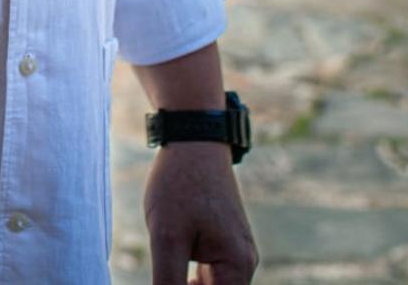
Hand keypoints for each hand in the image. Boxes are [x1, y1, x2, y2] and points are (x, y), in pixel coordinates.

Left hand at [143, 143, 257, 284]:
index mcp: (238, 267)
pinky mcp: (225, 242)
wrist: (192, 137)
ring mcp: (236, 252)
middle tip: (163, 267)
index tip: (165, 278)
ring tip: (167, 255)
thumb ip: (168, 283)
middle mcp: (244, 264)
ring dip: (186, 283)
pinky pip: (210, 272)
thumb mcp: (166, 236)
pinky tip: (170, 255)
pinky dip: (189, 273)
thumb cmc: (180, 183)